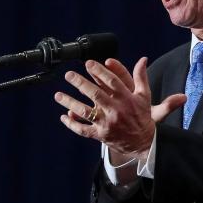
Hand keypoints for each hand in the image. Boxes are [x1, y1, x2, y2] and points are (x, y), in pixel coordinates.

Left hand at [54, 57, 185, 159]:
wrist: (143, 143)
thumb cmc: (141, 116)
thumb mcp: (144, 96)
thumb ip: (141, 77)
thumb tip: (143, 59)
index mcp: (127, 99)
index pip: (112, 82)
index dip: (100, 71)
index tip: (88, 63)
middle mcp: (116, 110)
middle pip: (96, 95)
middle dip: (81, 83)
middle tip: (69, 75)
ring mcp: (107, 123)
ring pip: (85, 112)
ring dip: (70, 103)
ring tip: (58, 95)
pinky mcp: (101, 134)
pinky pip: (83, 130)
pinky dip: (72, 124)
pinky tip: (63, 116)